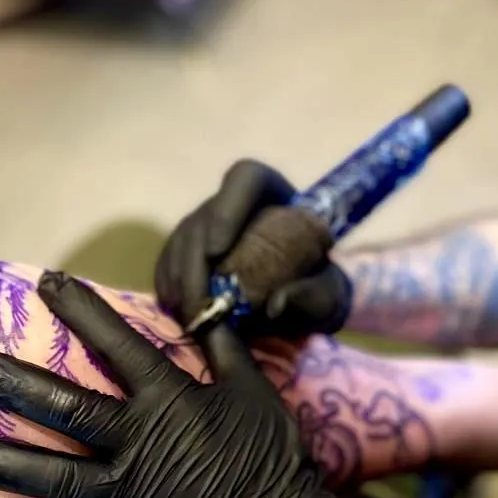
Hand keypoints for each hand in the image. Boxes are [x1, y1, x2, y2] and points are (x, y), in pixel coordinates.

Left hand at [0, 271, 354, 497]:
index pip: (117, 344)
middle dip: (4, 382)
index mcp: (170, 400)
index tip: (44, 281)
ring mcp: (126, 497)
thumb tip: (206, 303)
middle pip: (60, 406)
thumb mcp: (255, 391)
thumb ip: (223, 347)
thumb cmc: (274, 459)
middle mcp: (138, 444)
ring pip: (47, 475)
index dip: (80, 309)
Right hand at [156, 160, 351, 336]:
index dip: (226, 210)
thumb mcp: (328, 292)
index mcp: (273, 192)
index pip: (246, 179)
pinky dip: (169, 285)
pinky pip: (168, 259)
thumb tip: (277, 305)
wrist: (304, 293)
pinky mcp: (187, 246)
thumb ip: (313, 295)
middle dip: (195, 265)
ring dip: (179, 280)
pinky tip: (174, 311)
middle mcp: (233, 200)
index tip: (216, 251)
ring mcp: (205, 221)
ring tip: (187, 317)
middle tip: (198, 308)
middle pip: (203, 219)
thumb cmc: (319, 283)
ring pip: (182, 240)